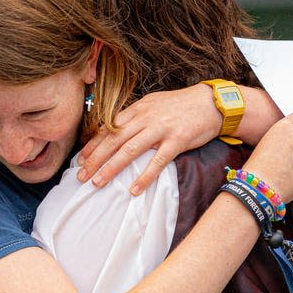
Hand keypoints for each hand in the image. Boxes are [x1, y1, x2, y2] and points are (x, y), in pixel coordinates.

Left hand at [77, 85, 219, 194]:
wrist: (211, 102)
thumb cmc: (182, 106)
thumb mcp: (154, 105)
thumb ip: (136, 117)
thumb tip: (117, 129)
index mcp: (138, 109)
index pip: (109, 128)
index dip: (93, 144)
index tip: (80, 159)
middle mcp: (145, 118)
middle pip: (113, 140)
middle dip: (95, 159)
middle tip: (81, 176)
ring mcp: (161, 129)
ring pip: (130, 151)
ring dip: (111, 168)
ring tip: (98, 183)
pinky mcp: (176, 141)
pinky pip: (157, 162)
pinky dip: (144, 177)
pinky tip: (134, 190)